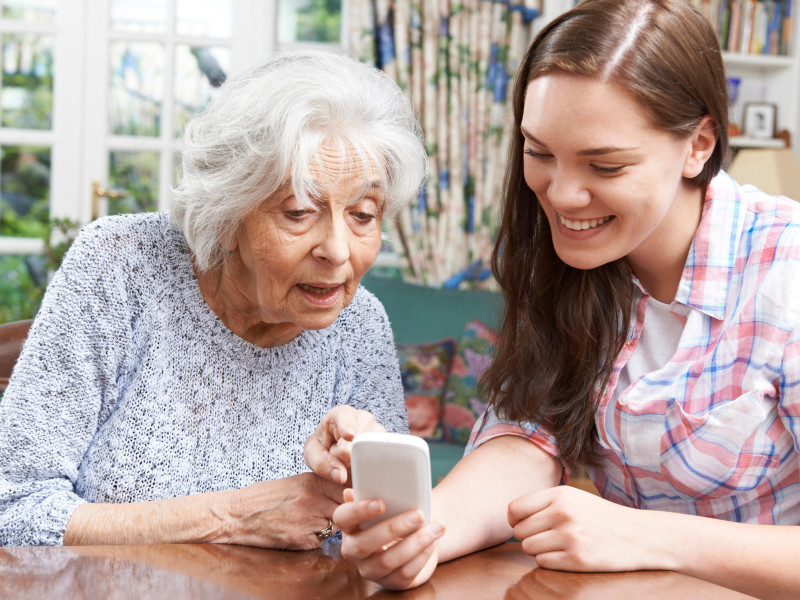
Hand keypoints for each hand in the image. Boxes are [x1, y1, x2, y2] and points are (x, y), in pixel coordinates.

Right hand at [226, 472, 345, 549]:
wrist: (238, 514)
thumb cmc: (267, 498)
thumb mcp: (298, 482)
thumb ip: (324, 486)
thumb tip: (350, 491)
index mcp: (314, 480)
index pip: (350, 487)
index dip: (354, 496)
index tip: (354, 499)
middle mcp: (313, 498)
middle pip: (348, 508)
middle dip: (347, 513)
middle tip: (335, 514)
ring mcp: (308, 519)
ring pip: (337, 525)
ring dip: (331, 526)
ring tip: (312, 522)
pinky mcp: (301, 538)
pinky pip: (321, 540)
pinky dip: (316, 539)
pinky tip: (301, 532)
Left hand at [304, 406, 385, 484]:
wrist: (333, 449)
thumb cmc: (322, 447)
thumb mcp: (312, 454)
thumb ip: (322, 464)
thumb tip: (340, 476)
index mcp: (342, 414)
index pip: (346, 418)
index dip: (347, 427)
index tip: (349, 436)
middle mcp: (364, 419)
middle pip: (361, 438)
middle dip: (350, 455)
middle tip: (339, 459)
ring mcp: (378, 432)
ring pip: (374, 449)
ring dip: (360, 463)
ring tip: (349, 461)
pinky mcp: (385, 446)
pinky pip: (383, 459)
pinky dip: (371, 469)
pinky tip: (362, 468)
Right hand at [334, 488, 443, 589]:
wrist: (411, 538)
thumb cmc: (395, 515)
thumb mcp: (389, 504)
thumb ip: (380, 492)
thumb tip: (371, 480)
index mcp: (349, 526)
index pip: (342, 518)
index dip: (358, 510)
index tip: (381, 502)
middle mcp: (354, 550)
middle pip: (366, 543)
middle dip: (394, 528)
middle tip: (419, 514)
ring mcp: (371, 569)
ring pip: (389, 560)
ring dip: (416, 542)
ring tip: (437, 526)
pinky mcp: (391, 582)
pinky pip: (406, 572)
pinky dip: (422, 555)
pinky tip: (435, 541)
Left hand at [508, 485, 656, 572]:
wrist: (638, 536)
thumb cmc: (599, 516)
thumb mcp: (573, 497)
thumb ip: (543, 503)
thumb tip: (511, 517)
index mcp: (559, 495)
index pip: (514, 509)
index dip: (514, 519)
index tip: (523, 524)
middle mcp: (562, 514)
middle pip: (519, 531)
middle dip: (527, 536)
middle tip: (545, 536)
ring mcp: (570, 538)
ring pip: (528, 548)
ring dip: (538, 549)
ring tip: (557, 544)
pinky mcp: (576, 560)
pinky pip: (543, 563)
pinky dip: (549, 561)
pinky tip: (566, 554)